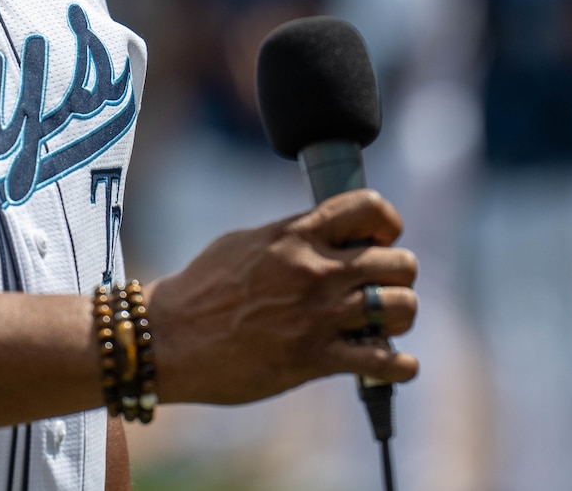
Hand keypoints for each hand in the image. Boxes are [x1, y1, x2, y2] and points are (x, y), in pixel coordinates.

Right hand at [143, 188, 418, 405]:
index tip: (379, 239)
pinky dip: (399, 365)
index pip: (369, 206)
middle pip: (399, 261)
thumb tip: (320, 232)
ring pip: (401, 306)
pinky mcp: (315, 358)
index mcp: (296, 234)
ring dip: (401, 317)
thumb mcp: (245, 242)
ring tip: (385, 324)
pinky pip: (385, 360)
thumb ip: (289, 235)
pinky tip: (392, 363)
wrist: (169, 339)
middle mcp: (315, 269)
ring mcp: (318, 314)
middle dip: (399, 275)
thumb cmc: (200, 289)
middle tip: (382, 288)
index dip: (386, 223)